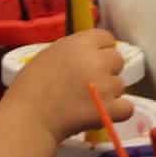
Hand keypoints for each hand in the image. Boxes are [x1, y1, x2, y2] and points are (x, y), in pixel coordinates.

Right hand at [2, 30, 128, 142]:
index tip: (92, 60)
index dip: (101, 49)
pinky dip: (117, 112)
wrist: (28, 118)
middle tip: (90, 84)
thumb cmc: (29, 87)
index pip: (107, 38)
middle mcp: (97, 60)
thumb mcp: (48, 55)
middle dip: (107, 70)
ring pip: (120, 85)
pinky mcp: (109, 109)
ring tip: (88, 102)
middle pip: (117, 60)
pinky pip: (127, 107)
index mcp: (80, 43)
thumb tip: (87, 55)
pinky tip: (104, 113)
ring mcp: (106, 85)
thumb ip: (72, 51)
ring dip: (109, 93)